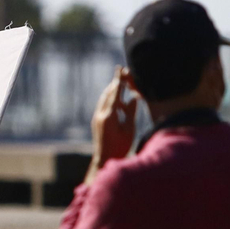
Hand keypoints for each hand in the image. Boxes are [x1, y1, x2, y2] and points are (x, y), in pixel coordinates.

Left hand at [87, 67, 138, 181]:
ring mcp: (97, 117)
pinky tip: (116, 99)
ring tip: (120, 83)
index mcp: (109, 115)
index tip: (120, 69)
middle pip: (108, 93)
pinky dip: (110, 99)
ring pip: (104, 99)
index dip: (119, 80)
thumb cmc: (120, 147)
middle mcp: (100, 114)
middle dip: (115, 83)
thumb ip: (130, 112)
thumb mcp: (129, 129)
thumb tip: (133, 98)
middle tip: (122, 72)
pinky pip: (103, 105)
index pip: (115, 93)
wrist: (104, 159)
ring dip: (112, 90)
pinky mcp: (96, 121)